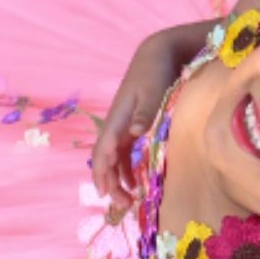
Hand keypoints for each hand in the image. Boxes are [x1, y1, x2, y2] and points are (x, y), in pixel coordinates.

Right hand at [88, 40, 172, 205]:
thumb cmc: (155, 71)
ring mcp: (122, 127)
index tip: (106, 191)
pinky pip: (123, 154)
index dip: (103, 171)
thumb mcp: (153, 90)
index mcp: (117, 117)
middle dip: (109, 182)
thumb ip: (144, 112)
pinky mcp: (131, 127)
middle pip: (104, 159)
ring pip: (113, 160)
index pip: (104, 149)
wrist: (156, 54)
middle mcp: (116, 125)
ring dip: (117, 180)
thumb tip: (134, 132)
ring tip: (127, 200)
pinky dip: (125, 170)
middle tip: (122, 204)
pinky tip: (134, 183)